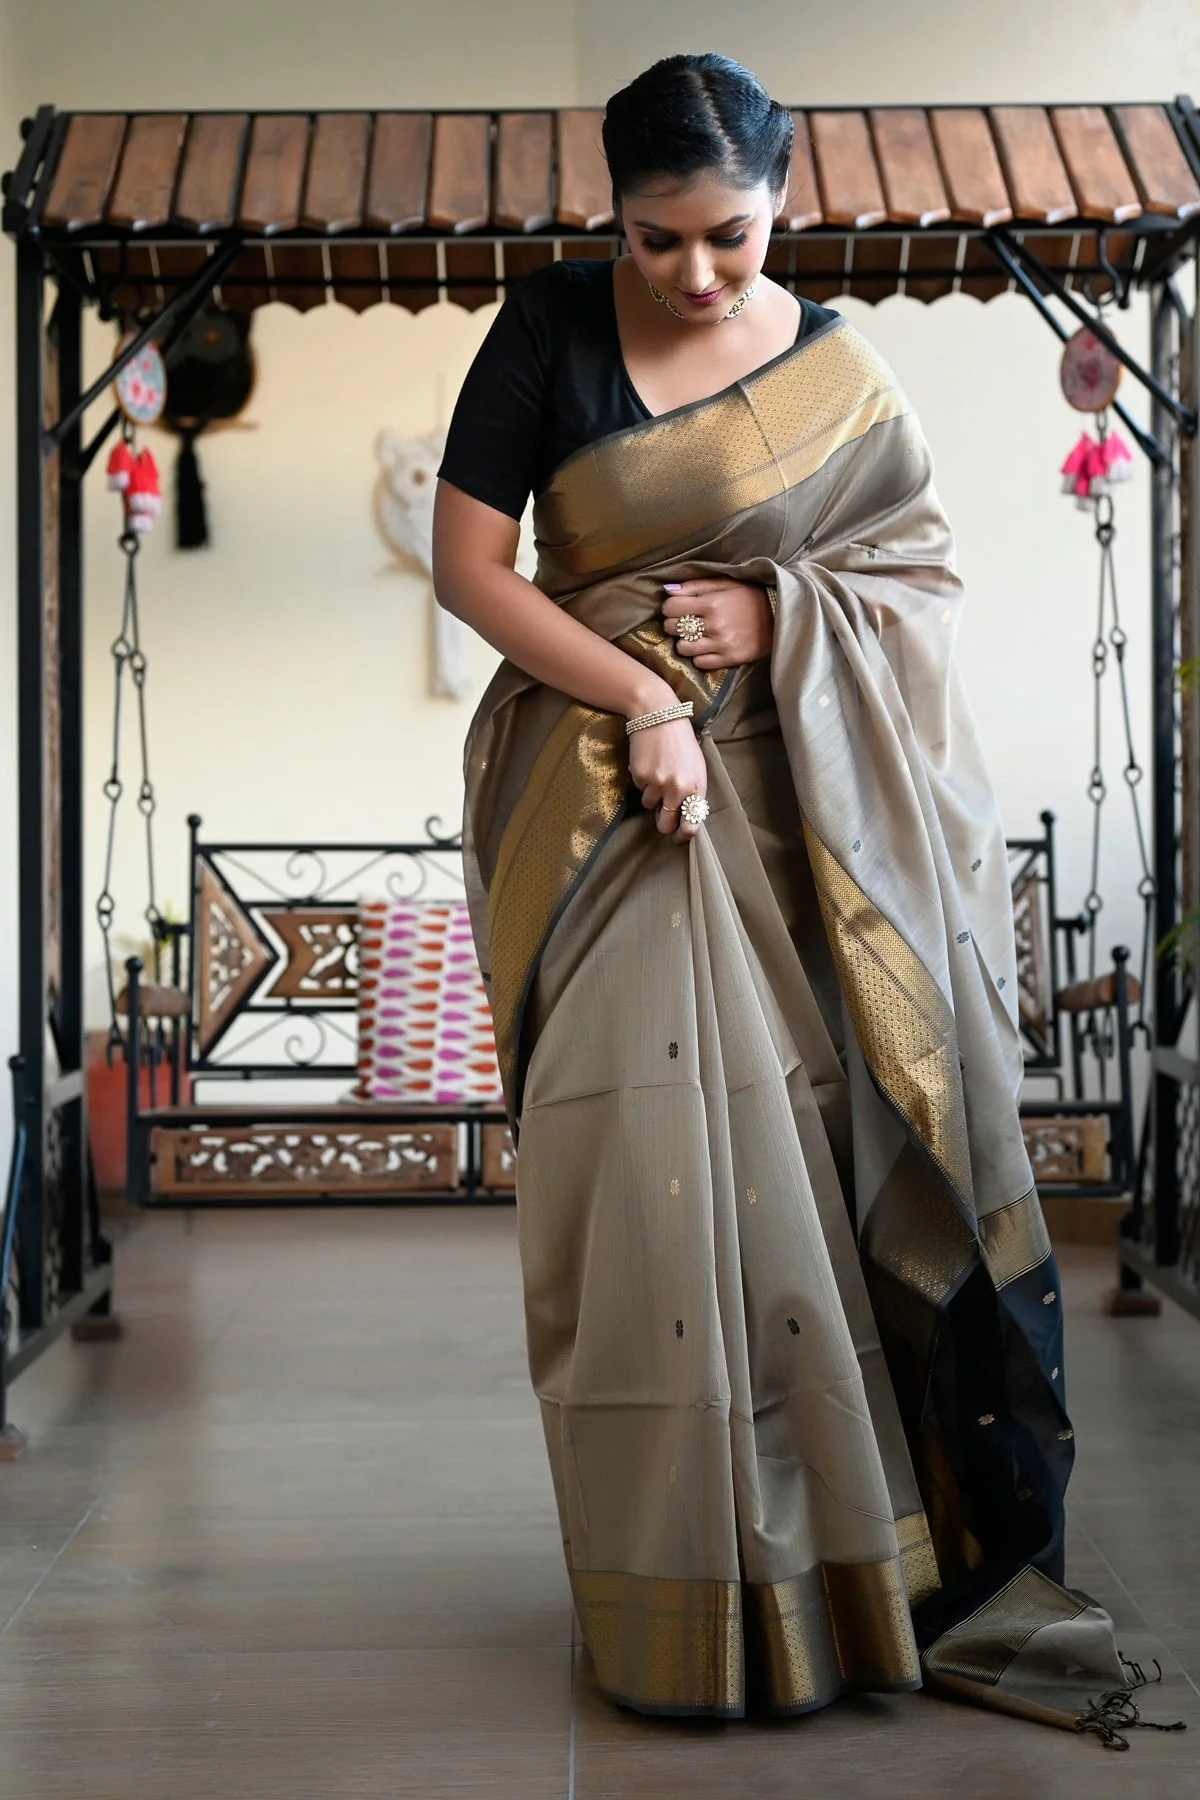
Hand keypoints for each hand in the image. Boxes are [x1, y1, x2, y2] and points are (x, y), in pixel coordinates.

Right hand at [627, 715, 709, 842]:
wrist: (658, 715)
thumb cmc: (681, 741)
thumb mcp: (696, 766)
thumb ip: (693, 791)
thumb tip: (685, 815)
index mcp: (696, 786)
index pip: (691, 824)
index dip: (684, 834)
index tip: (679, 836)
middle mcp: (677, 788)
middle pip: (665, 824)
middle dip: (664, 824)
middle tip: (663, 819)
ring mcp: (657, 783)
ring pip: (650, 805)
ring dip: (652, 796)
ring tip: (658, 773)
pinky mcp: (640, 776)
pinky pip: (640, 789)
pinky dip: (643, 780)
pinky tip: (649, 763)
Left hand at [661, 579, 772, 667]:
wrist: (779, 616)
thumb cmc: (749, 597)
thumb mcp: (724, 583)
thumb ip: (695, 586)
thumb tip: (666, 589)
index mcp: (711, 602)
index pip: (671, 607)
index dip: (669, 607)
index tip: (676, 608)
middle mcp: (714, 625)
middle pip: (673, 628)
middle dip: (673, 624)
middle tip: (684, 622)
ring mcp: (721, 644)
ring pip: (683, 648)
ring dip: (684, 642)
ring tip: (694, 636)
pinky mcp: (728, 659)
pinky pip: (699, 662)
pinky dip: (698, 656)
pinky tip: (706, 647)